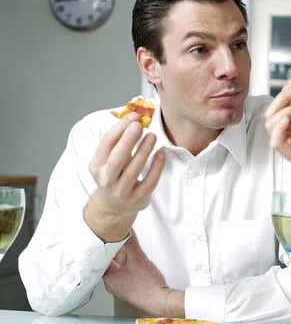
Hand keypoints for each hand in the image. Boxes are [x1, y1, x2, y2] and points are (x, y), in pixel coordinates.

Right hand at [85, 113, 164, 241]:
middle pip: (117, 159)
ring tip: (152, 136)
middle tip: (139, 125)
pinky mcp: (138, 199)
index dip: (119, 129)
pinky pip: (149, 182)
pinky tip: (162, 153)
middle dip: (128, 140)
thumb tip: (134, 118)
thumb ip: (118, 142)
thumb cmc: (115, 175)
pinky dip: (156, 167)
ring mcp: (122, 191)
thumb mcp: (108, 160)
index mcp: (96, 166)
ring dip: (144, 151)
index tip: (132, 116)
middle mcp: (106, 180)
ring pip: (134, 170)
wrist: (115, 206)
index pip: (106, 145)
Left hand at [103, 229, 183, 316]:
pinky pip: (121, 279)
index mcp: (109, 276)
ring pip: (115, 272)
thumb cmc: (148, 284)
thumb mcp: (138, 258)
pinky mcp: (127, 293)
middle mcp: (111, 285)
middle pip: (108, 265)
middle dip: (113, 253)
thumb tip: (126, 231)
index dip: (106, 246)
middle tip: (118, 243)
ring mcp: (119, 290)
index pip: (102, 257)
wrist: (159, 300)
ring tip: (126, 253)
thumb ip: (131, 242)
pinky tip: (133, 267)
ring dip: (119, 262)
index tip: (109, 238)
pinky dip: (124, 271)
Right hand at [264, 77, 290, 186]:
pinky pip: (275, 140)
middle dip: (283, 96)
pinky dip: (280, 127)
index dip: (286, 91)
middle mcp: (283, 136)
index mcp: (288, 129)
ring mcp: (284, 146)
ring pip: (271, 123)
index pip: (279, 107)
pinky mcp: (288, 154)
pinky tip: (289, 118)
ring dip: (285, 109)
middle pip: (271, 112)